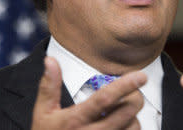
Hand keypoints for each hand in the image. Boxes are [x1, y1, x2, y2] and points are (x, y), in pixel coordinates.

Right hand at [32, 56, 146, 129]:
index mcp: (75, 120)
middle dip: (135, 97)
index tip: (140, 75)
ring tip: (124, 113)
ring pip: (133, 128)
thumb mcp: (43, 113)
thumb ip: (49, 87)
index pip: (105, 99)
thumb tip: (51, 60)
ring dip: (134, 117)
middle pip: (126, 112)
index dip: (125, 85)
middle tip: (134, 92)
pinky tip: (122, 126)